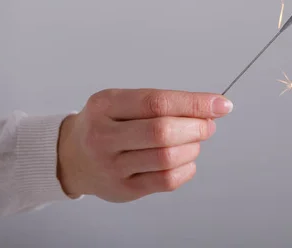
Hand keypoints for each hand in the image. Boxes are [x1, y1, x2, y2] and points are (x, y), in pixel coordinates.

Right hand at [56, 89, 232, 201]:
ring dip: (192, 148)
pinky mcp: (123, 189)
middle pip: (163, 132)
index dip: (194, 104)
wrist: (71, 155)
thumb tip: (210, 108)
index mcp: (105, 105)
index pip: (157, 102)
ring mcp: (111, 166)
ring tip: (193, 141)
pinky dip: (186, 169)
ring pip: (167, 158)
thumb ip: (161, 103)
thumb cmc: (106, 124)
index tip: (220, 104)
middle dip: (196, 127)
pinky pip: (166, 181)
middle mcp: (104, 136)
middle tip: (208, 125)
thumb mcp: (122, 101)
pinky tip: (185, 160)